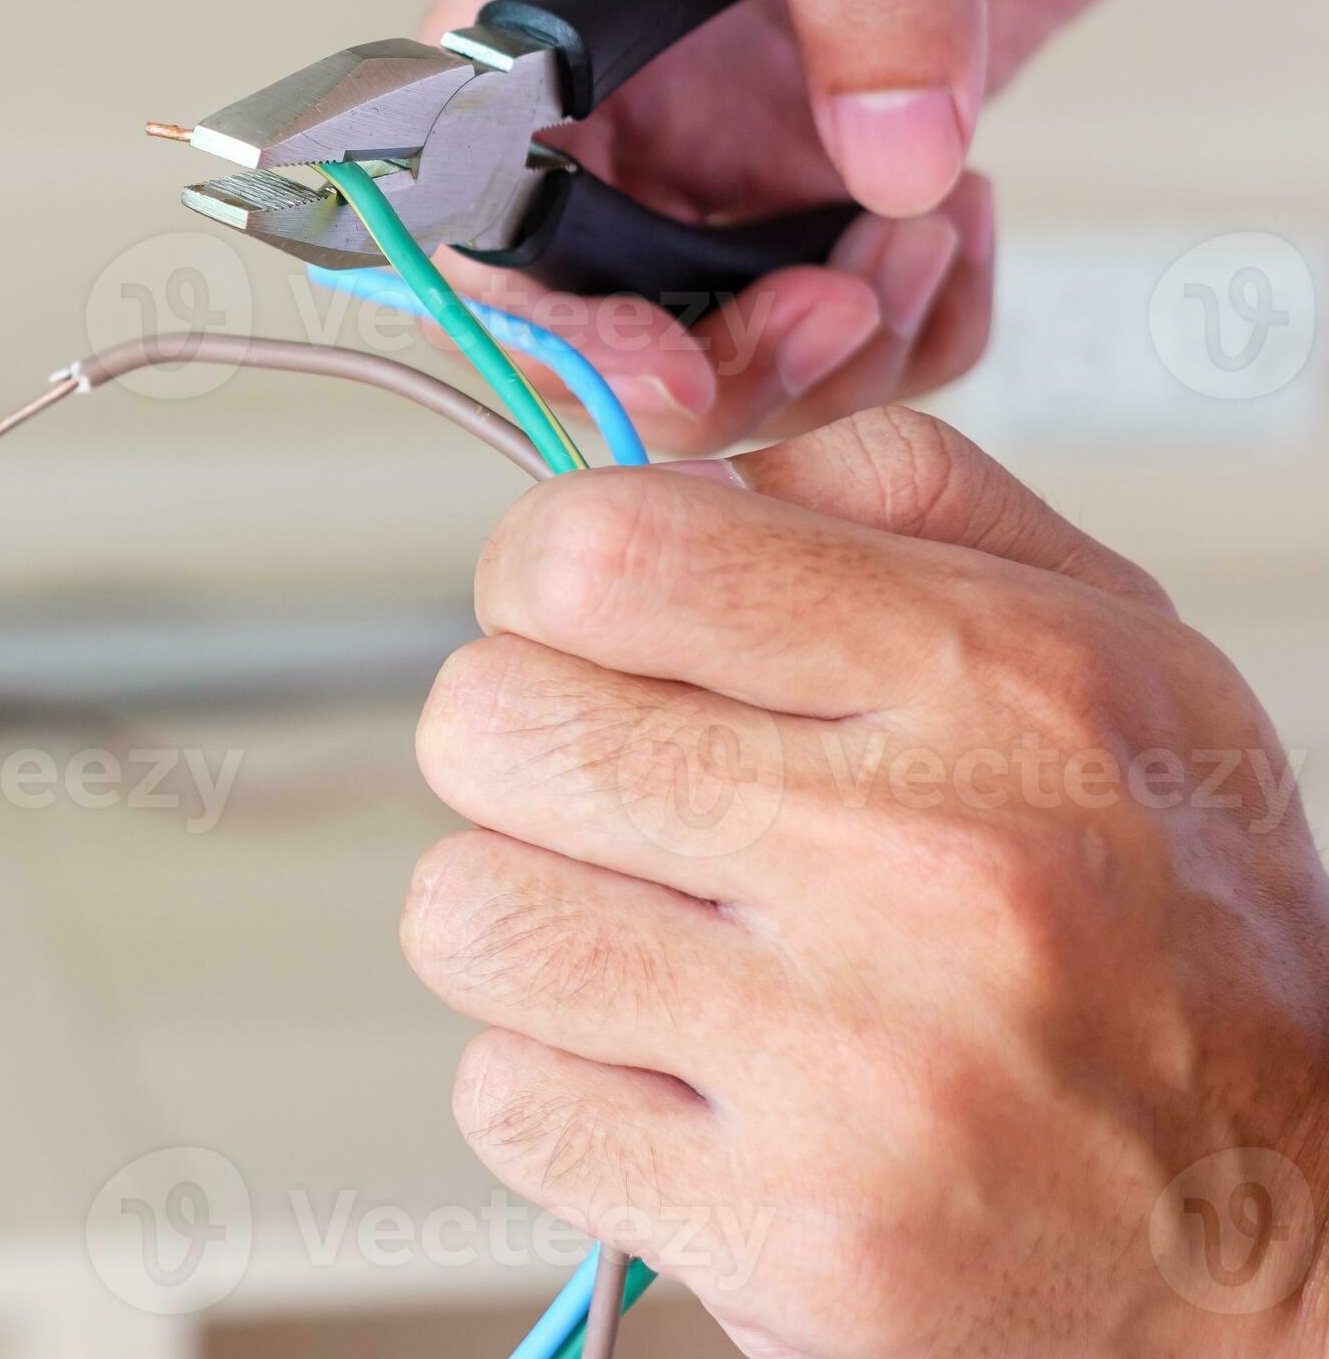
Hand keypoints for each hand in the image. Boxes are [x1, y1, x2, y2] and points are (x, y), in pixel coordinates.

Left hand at [403, 408, 1328, 1355]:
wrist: (1297, 1241)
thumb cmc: (1175, 921)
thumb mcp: (1107, 635)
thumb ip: (894, 493)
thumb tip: (678, 470)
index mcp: (989, 682)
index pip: (603, 554)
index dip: (538, 569)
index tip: (572, 616)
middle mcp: (917, 865)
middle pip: (490, 724)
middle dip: (519, 738)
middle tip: (614, 780)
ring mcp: (847, 1069)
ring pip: (467, 912)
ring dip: (526, 910)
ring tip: (648, 928)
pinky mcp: (785, 1237)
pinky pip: (506, 1099)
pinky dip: (562, 1076)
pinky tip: (681, 1067)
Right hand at [426, 0, 1328, 453]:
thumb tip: (874, 151)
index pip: (473, 122)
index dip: (528, 274)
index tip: (660, 356)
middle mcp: (635, 18)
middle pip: (574, 262)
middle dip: (693, 341)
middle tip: (833, 323)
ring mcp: (724, 92)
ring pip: (695, 306)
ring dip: (813, 339)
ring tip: (930, 238)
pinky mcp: (824, 141)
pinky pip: (821, 294)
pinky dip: (900, 317)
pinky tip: (957, 226)